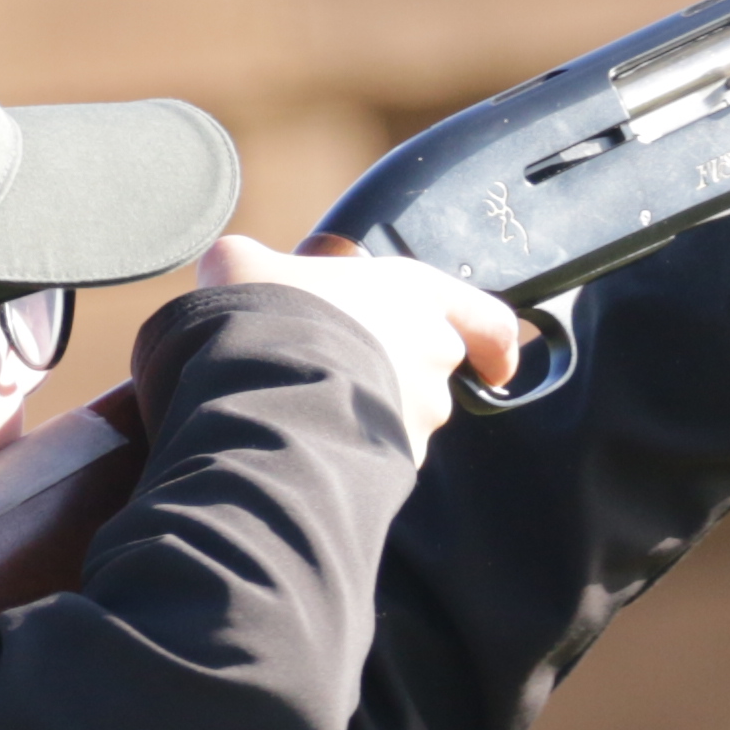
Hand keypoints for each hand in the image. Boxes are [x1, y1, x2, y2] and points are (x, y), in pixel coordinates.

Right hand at [189, 233, 528, 429]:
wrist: (265, 390)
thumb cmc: (268, 314)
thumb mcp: (242, 265)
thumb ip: (251, 263)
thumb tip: (234, 269)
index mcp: (415, 295)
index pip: (486, 320)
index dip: (493, 343)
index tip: (495, 365)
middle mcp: (432, 356)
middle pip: (433, 374)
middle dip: (395, 380)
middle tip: (337, 376)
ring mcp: (419, 417)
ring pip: (403, 422)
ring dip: (365, 419)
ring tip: (303, 413)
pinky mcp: (394, 466)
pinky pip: (374, 462)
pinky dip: (345, 456)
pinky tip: (298, 445)